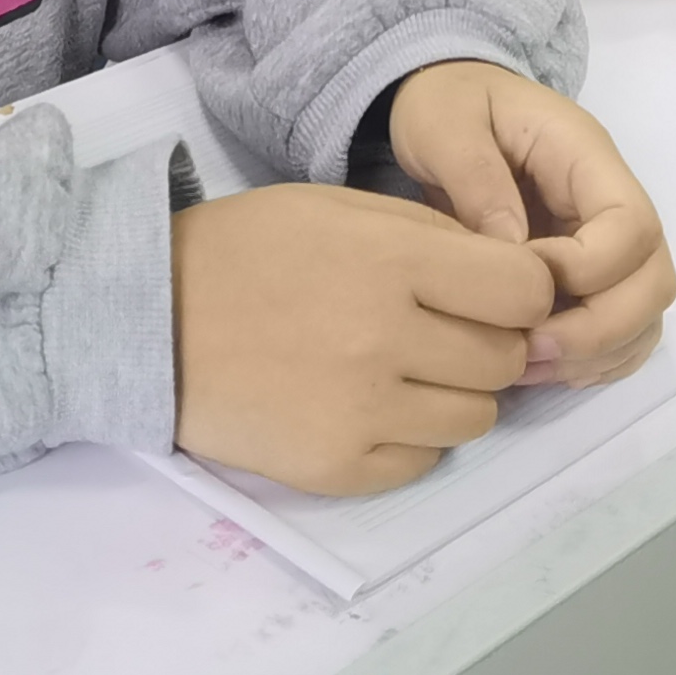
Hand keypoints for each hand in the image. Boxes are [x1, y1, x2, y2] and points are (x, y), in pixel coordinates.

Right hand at [171, 182, 554, 495]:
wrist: (150, 317)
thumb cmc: (249, 249)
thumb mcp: (338, 208)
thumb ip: (430, 236)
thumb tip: (513, 279)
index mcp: (393, 261)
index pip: (525, 292)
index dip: (521, 292)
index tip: (494, 293)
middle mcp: (386, 338)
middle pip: (506, 360)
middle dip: (487, 343)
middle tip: (437, 331)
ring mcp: (362, 410)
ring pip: (477, 419)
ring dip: (454, 394)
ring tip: (399, 368)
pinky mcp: (336, 466)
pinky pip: (423, 461)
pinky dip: (408, 437)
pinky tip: (364, 404)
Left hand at [383, 63, 675, 387]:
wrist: (444, 102)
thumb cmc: (445, 104)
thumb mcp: (444, 123)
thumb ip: (478, 178)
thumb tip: (516, 253)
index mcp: (587, 157)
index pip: (632, 227)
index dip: (586, 273)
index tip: (518, 288)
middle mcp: (610, 202)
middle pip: (654, 281)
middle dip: (599, 330)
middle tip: (526, 352)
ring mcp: (606, 242)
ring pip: (644, 315)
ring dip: (596, 354)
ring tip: (524, 368)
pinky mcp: (589, 275)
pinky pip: (620, 331)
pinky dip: (591, 362)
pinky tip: (536, 369)